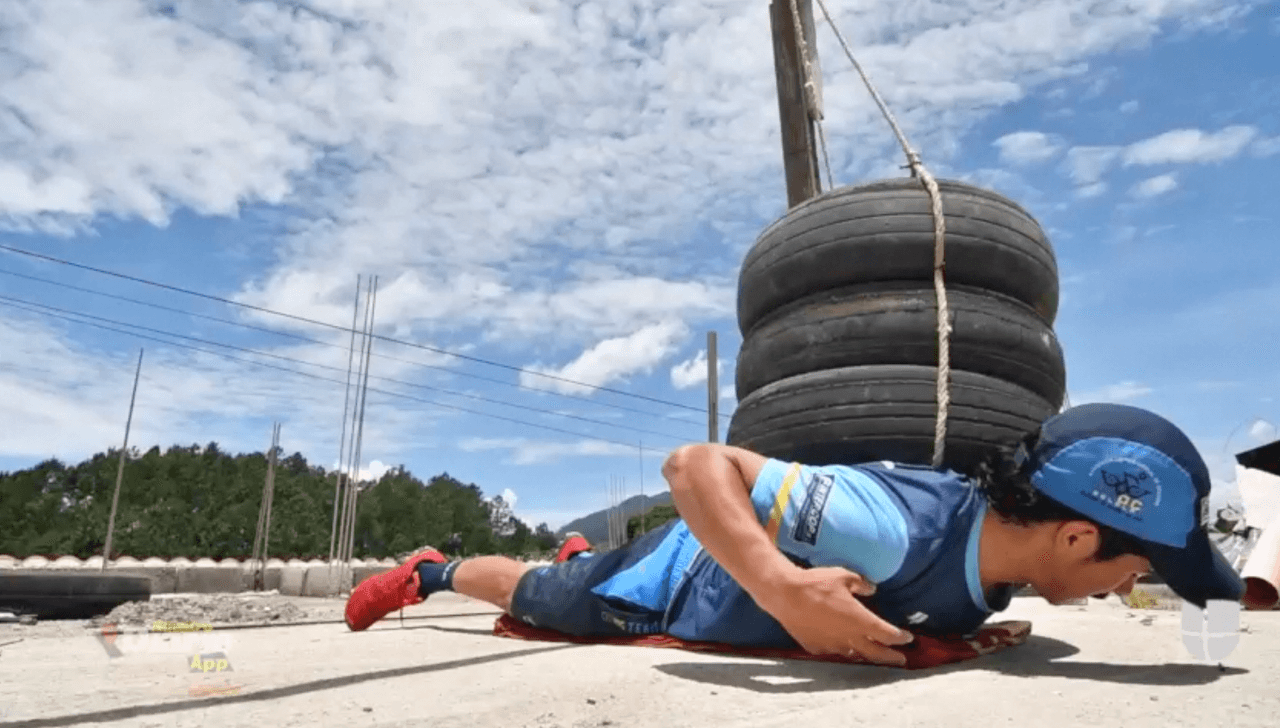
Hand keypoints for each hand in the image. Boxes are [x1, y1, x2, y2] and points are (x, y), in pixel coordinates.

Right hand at [758, 566, 914, 665]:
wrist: (785, 595)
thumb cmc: (816, 583)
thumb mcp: (843, 575)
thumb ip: (860, 583)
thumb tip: (871, 588)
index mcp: (860, 620)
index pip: (887, 634)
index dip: (900, 637)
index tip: (908, 638)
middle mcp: (849, 637)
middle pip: (876, 653)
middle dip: (891, 657)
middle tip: (902, 660)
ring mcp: (832, 644)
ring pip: (855, 654)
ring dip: (865, 654)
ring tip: (871, 653)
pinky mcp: (816, 647)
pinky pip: (833, 651)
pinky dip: (841, 649)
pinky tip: (841, 645)